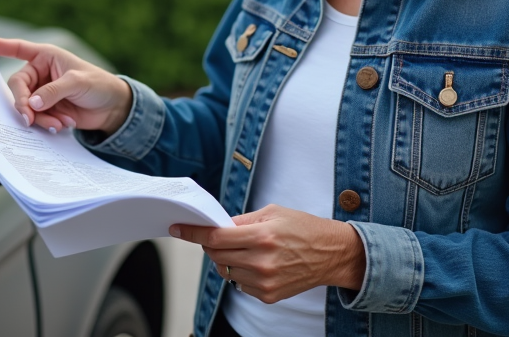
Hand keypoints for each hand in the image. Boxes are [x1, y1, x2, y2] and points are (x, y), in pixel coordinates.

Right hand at [0, 37, 132, 134]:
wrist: (112, 108)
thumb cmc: (98, 84)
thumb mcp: (77, 83)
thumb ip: (53, 91)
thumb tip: (31, 103)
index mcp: (46, 57)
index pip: (20, 49)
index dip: (3, 46)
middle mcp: (40, 74)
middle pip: (18, 88)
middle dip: (24, 104)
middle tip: (30, 118)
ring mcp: (42, 93)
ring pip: (27, 107)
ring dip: (41, 118)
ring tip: (59, 123)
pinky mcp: (46, 110)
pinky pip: (36, 119)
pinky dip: (48, 124)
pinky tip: (64, 124)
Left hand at [169, 205, 365, 302]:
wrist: (331, 254)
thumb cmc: (303, 228)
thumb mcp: (272, 213)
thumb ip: (242, 220)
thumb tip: (216, 225)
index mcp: (262, 236)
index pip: (216, 236)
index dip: (193, 233)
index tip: (177, 229)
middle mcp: (261, 261)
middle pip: (216, 255)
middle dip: (211, 244)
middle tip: (217, 236)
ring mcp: (264, 281)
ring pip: (225, 271)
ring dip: (226, 259)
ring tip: (245, 249)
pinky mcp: (267, 295)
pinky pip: (239, 284)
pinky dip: (240, 273)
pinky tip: (257, 263)